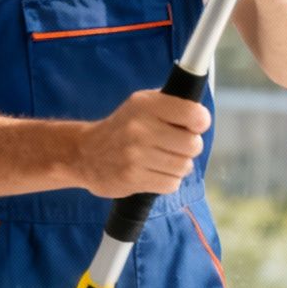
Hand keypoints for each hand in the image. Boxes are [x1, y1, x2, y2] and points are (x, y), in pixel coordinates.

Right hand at [69, 90, 209, 197]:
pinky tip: (153, 172)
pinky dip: (167, 180)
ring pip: (184, 166)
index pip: (194, 114)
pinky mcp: (132, 178)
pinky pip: (171, 184)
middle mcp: (140, 128)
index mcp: (145, 104)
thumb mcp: (140, 104)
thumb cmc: (122, 127)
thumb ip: (170, 104)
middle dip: (189, 148)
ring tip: (162, 160)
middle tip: (174, 146)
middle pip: (193, 145)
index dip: (199, 123)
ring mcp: (136, 155)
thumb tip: (201, 116)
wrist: (84, 153)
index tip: (192, 126)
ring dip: (178, 166)